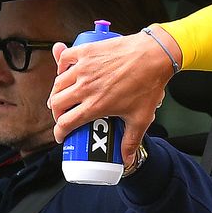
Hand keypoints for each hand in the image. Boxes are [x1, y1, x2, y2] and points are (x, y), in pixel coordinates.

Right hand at [47, 30, 173, 164]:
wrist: (154, 55)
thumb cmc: (148, 84)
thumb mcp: (140, 118)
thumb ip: (131, 142)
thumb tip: (128, 160)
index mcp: (95, 106)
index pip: (65, 123)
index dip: (59, 132)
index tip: (61, 135)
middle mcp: (85, 88)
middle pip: (57, 104)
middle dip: (57, 113)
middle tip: (63, 116)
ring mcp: (84, 68)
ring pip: (58, 83)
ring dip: (57, 93)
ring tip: (62, 97)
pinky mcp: (87, 52)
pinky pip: (65, 58)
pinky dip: (61, 66)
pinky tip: (65, 71)